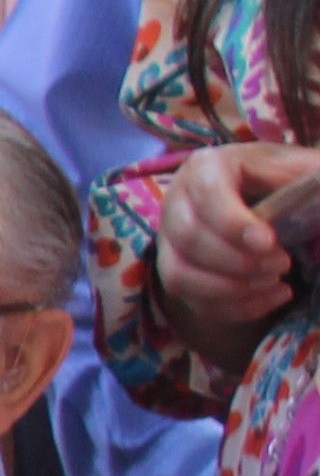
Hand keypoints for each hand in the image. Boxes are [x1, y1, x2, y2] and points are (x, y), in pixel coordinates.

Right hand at [151, 142, 319, 343]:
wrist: (267, 198)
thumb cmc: (285, 182)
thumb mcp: (304, 171)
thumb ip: (314, 179)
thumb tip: (319, 194)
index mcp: (206, 167)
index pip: (205, 193)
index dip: (232, 222)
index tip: (269, 242)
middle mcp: (176, 202)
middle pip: (188, 239)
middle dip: (238, 261)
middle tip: (283, 264)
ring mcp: (170, 241)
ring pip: (179, 275)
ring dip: (231, 289)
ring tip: (275, 283)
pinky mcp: (175, 271)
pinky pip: (191, 300)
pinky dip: (233, 307)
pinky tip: (270, 298)